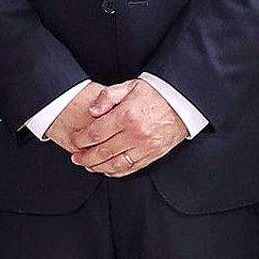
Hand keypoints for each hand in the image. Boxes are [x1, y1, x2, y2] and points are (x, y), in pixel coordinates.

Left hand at [63, 79, 187, 178]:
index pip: (96, 133)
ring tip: (88, 165)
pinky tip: (108, 170)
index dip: (81, 140)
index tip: (75, 141)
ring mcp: (145, 146)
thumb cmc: (156, 93)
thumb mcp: (130, 86)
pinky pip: (131, 168)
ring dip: (98, 167)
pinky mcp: (153, 154)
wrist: (183, 102)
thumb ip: (108, 96)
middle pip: (102, 152)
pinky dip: (117, 172)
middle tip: (76, 158)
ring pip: (115, 163)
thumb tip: (92, 111)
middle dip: (85, 157)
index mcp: (126, 115)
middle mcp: (135, 133)